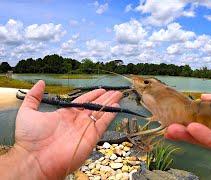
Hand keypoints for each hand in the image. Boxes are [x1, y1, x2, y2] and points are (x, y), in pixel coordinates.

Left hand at [0, 80, 121, 178]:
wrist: (35, 159)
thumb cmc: (29, 138)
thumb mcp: (27, 112)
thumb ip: (33, 97)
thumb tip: (41, 83)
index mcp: (65, 115)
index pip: (82, 101)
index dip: (92, 95)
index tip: (101, 89)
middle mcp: (77, 121)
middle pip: (94, 106)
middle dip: (105, 98)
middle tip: (115, 91)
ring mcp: (85, 129)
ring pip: (100, 113)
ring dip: (110, 104)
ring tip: (118, 95)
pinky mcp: (91, 136)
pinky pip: (103, 124)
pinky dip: (110, 115)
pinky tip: (116, 107)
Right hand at [165, 88, 210, 178]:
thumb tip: (204, 97)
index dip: (198, 111)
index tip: (183, 107)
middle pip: (207, 127)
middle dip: (188, 125)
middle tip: (169, 122)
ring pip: (209, 138)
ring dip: (190, 133)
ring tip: (172, 129)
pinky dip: (206, 137)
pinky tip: (192, 131)